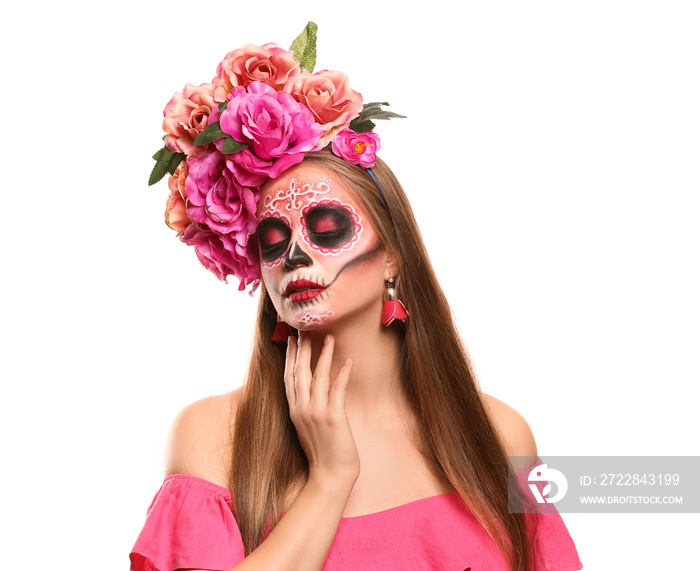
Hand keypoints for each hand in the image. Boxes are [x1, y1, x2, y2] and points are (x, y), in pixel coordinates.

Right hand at [285, 333, 359, 481]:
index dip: (289, 357)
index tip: (291, 340)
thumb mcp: (307, 428)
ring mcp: (316, 413)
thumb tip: (312, 393)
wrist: (330, 475)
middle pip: (299, 372)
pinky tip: (347, 361)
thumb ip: (307, 409)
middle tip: (306, 329)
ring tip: (329, 338)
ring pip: (318, 376)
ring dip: (324, 355)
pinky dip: (342, 373)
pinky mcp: (333, 417)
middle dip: (303, 349)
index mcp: (294, 411)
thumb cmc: (322, 453)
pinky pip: (337, 389)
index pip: (288, 378)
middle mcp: (302, 409)